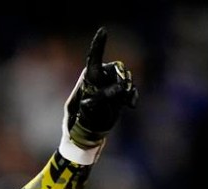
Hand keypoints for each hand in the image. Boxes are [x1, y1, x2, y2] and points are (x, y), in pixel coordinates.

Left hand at [60, 27, 137, 162]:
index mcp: (87, 81)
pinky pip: (130, 91)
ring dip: (126, 89)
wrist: (84, 138)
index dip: (99, 45)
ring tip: (121, 102)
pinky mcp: (118, 99)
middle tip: (117, 94)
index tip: (103, 31)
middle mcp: (99, 81)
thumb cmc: (75, 125)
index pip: (94, 60)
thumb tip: (103, 95)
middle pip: (116, 68)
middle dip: (120, 78)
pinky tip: (131, 105)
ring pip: (124, 79)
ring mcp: (109, 89)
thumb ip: (92, 101)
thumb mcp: (79, 111)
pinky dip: (132, 96)